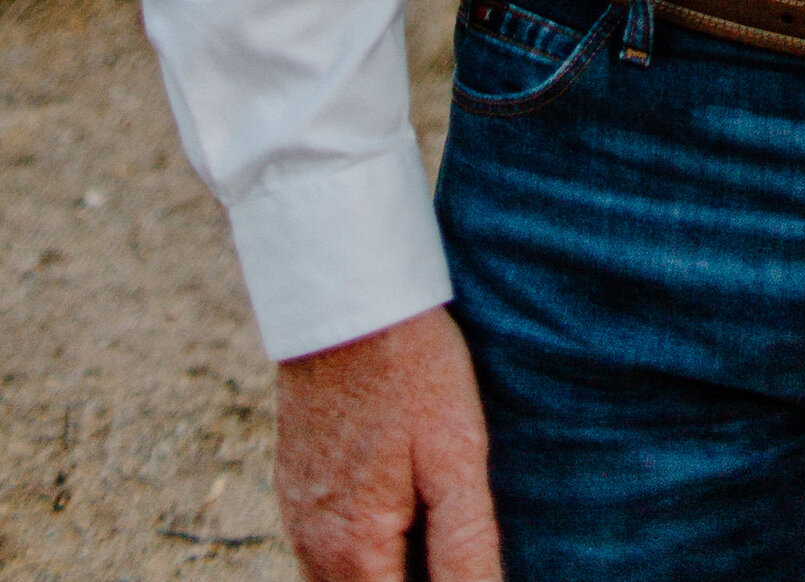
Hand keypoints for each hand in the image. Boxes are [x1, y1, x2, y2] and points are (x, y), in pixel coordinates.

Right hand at [274, 306, 501, 581]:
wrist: (345, 296)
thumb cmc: (411, 369)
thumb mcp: (457, 456)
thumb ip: (465, 549)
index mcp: (354, 551)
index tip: (462, 564)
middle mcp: (312, 547)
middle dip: (410, 579)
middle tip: (454, 549)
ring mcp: (296, 516)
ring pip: (339, 581)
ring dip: (384, 569)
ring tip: (429, 529)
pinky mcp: (293, 486)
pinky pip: (322, 548)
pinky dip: (362, 550)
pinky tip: (398, 511)